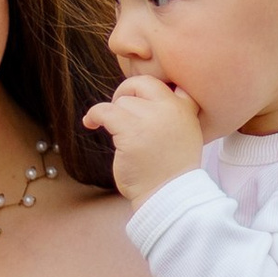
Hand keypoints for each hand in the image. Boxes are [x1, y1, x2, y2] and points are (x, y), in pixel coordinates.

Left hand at [82, 68, 207, 201]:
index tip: (138, 99)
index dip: (149, 88)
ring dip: (113, 114)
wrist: (168, 196)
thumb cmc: (171, 169)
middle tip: (119, 108)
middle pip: (141, 83)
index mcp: (186, 108)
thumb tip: (146, 94)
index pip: (168, 80)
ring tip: (111, 129)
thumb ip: (174, 112)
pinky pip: (104, 111)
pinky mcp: (130, 132)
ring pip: (122, 101)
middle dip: (126, 91)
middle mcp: (171, 109)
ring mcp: (150, 119)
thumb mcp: (186, 133)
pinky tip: (90, 123)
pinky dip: (94, 115)